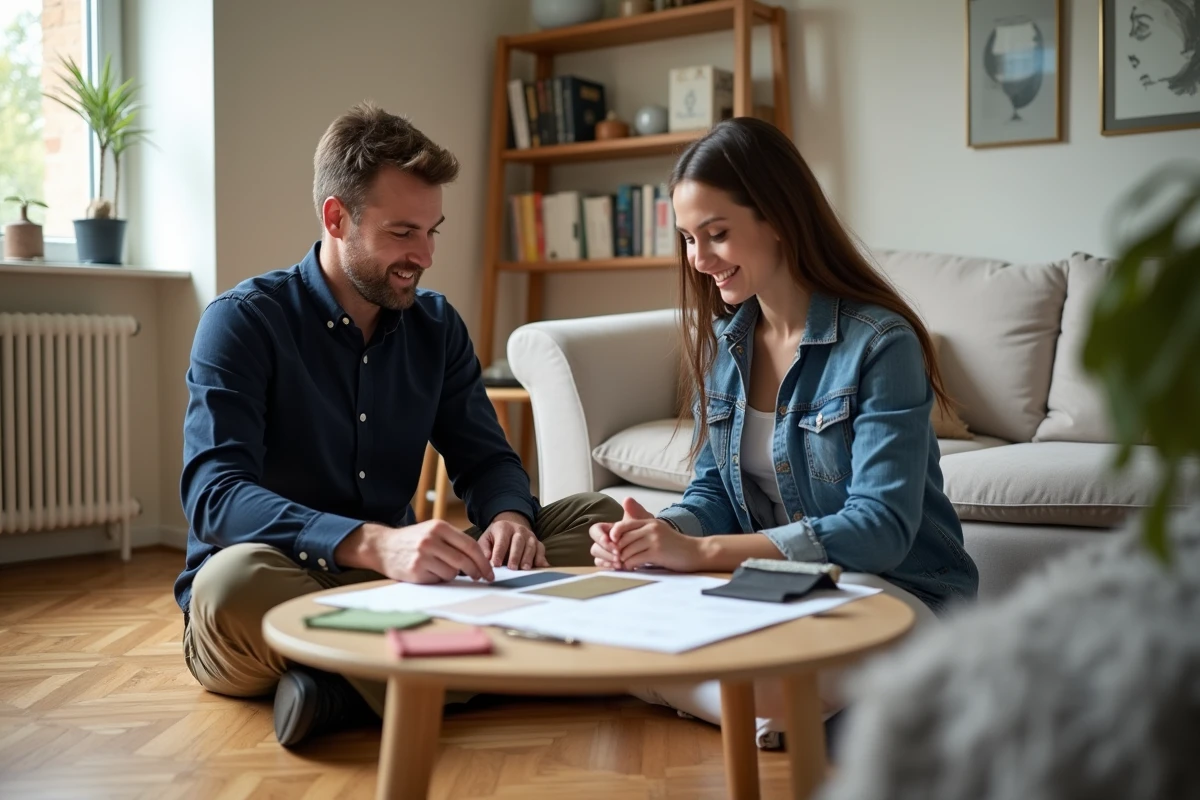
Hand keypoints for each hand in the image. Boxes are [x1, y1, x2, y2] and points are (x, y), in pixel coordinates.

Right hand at [335, 521, 494, 583]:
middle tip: (481, 578)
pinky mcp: (415, 571)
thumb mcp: (432, 531)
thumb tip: (480, 560)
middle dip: (476, 572)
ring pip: (452, 573)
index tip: (489, 571)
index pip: (470, 546)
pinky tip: (428, 572)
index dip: (483, 561)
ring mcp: (422, 556)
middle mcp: (431, 540)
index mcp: (439, 527)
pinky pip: (438, 580)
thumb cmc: (412, 540)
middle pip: (464, 561)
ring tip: (439, 568)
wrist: (382, 546)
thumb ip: (453, 542)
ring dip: (452, 575)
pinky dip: (438, 579)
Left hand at [477, 512, 548, 568]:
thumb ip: (484, 549)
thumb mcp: (486, 539)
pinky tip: (541, 566)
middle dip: (515, 556)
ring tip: (525, 569)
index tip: (496, 564)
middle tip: (512, 568)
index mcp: (504, 527)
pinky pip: (541, 549)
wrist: (510, 527)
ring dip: (528, 558)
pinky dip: (541, 558)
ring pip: (531, 545)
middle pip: (518, 542)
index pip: (502, 541)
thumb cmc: (496, 536)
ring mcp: (530, 535)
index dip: (499, 553)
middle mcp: (519, 530)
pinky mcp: (538, 542)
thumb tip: (486, 560)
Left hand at [590, 498, 700, 571]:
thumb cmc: (675, 546)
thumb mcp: (659, 533)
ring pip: (627, 550)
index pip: (623, 525)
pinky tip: (633, 568)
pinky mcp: (656, 552)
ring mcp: (654, 539)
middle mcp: (650, 528)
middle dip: (617, 551)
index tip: (613, 547)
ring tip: (625, 566)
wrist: (696, 552)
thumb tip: (620, 540)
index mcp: (649, 522)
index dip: (614, 536)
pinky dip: (630, 566)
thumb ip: (642, 532)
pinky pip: (634, 559)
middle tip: (617, 561)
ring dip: (623, 560)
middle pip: (622, 539)